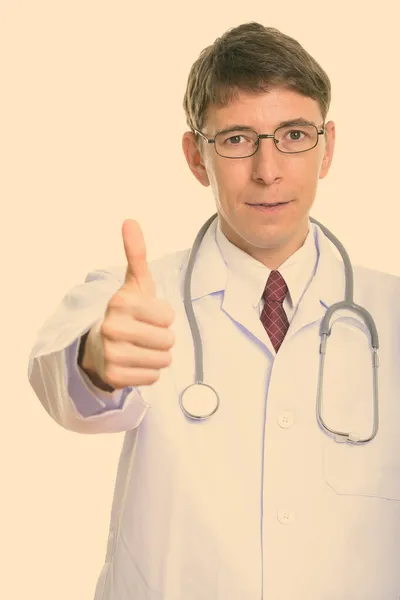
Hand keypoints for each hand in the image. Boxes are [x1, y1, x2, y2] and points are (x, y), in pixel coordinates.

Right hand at [83, 219, 174, 389]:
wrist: (100, 346)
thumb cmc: (127, 312)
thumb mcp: (135, 283)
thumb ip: (136, 253)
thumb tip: (130, 221)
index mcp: (120, 302)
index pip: (168, 315)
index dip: (163, 316)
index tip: (147, 315)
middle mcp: (112, 328)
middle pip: (168, 340)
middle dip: (162, 338)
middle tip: (145, 335)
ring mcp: (111, 354)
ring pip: (163, 359)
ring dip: (158, 356)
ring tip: (141, 348)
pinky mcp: (114, 376)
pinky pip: (153, 377)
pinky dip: (149, 372)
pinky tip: (135, 363)